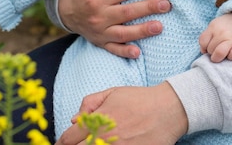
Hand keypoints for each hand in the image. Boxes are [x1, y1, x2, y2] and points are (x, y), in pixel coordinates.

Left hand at [55, 82, 187, 144]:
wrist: (168, 109)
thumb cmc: (139, 99)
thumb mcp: (113, 92)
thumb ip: (90, 103)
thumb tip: (74, 119)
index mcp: (98, 121)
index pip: (69, 138)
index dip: (63, 141)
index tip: (64, 142)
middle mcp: (104, 139)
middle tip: (79, 142)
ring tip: (95, 143)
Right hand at [57, 0, 170, 57]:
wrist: (68, 11)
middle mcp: (99, 16)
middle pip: (127, 12)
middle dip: (148, 8)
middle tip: (166, 4)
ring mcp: (100, 32)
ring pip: (123, 33)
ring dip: (142, 31)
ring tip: (159, 27)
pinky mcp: (101, 43)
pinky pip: (113, 50)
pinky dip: (125, 52)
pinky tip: (138, 53)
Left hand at [199, 12, 231, 61]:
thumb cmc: (225, 25)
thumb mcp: (214, 25)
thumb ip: (207, 36)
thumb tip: (203, 51)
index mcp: (213, 27)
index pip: (203, 43)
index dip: (204, 48)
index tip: (209, 47)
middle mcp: (221, 33)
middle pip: (210, 50)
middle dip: (212, 52)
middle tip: (217, 49)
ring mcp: (231, 39)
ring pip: (219, 53)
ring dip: (218, 57)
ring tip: (221, 55)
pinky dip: (231, 57)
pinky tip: (230, 53)